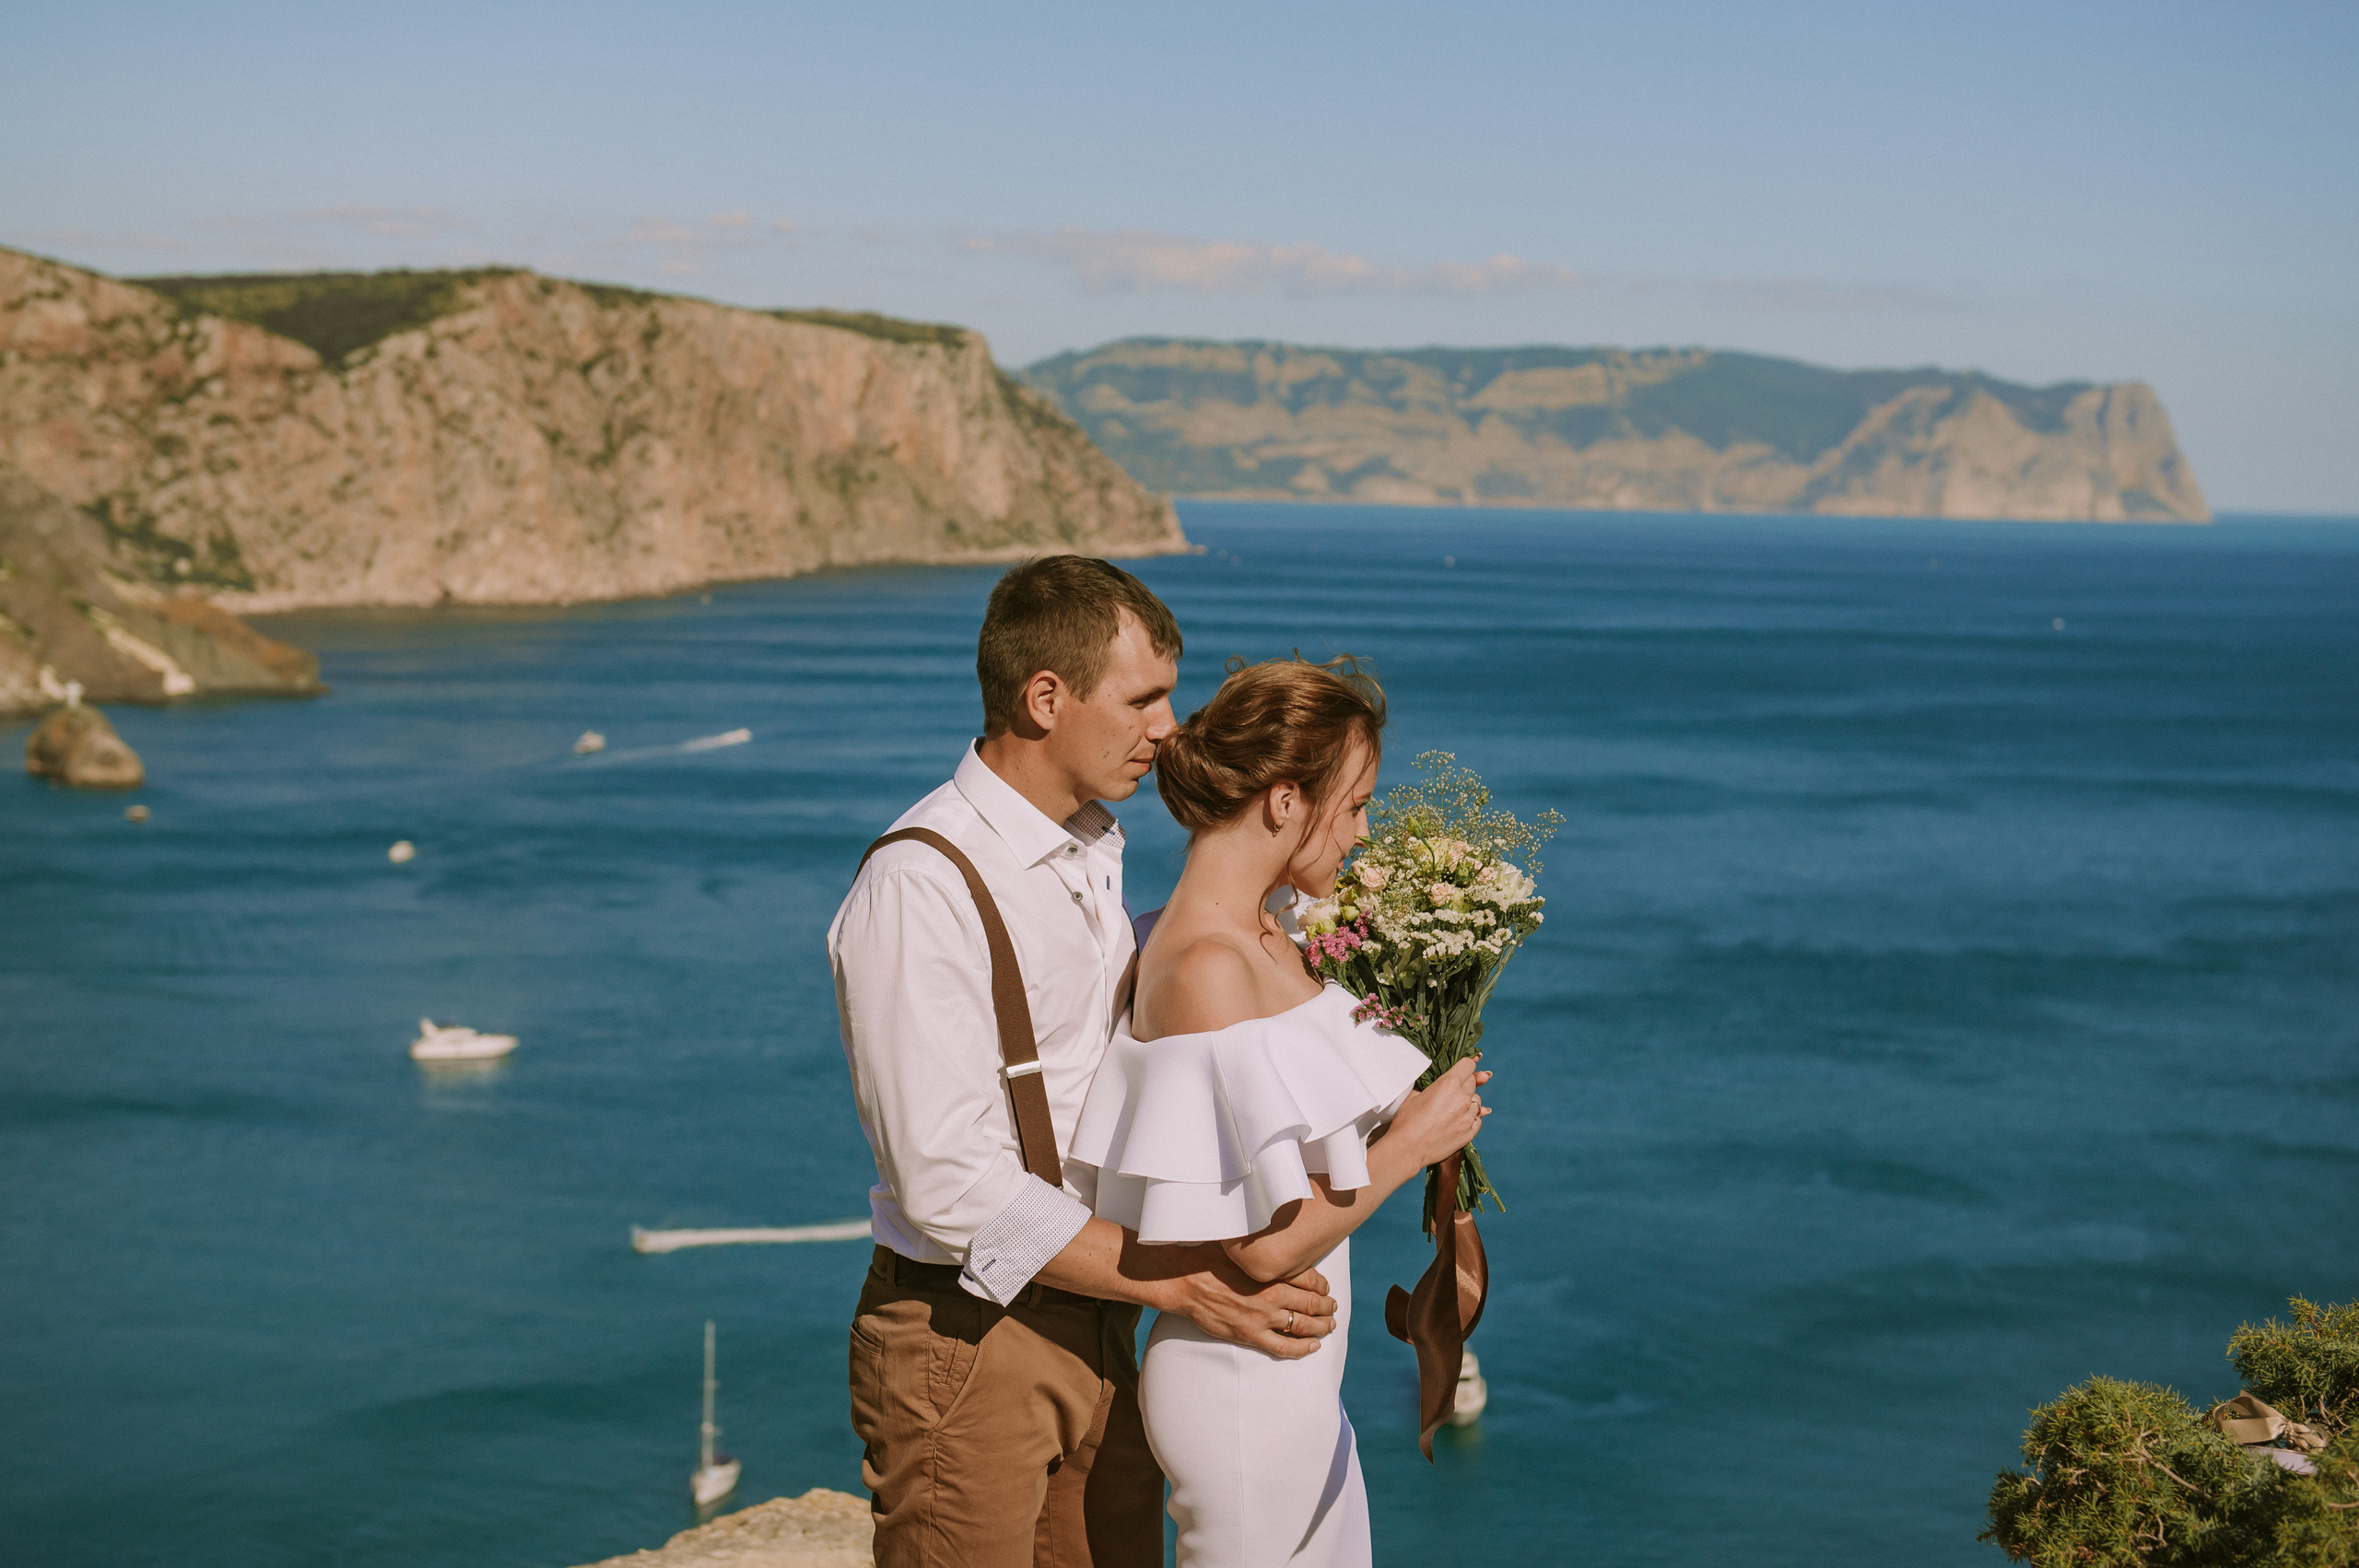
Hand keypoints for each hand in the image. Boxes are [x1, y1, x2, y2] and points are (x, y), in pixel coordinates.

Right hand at [1168, 1254, 1337, 1359]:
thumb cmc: (1208, 1259)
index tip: (1325, 1288)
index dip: (1322, 1286)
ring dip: (1321, 1327)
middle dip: (1326, 1308)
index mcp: (1270, 1271)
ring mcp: (1262, 1317)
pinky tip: (1313, 1346)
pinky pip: (1283, 1346)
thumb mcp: (1239, 1246)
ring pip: (1303, 1326)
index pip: (1310, 1279)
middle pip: (1311, 1303)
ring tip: (1328, 1327)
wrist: (1185, 1281)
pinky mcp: (1250, 1334)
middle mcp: (1272, 1294)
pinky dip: (1302, 1348)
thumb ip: (1260, 1249)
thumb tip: (1270, 1234)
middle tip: (1333, 1309)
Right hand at [1386, 1057, 1490, 1169]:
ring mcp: (1468, 1116)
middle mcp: (1462, 1097)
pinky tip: (1457, 1120)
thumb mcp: (1416, 1094)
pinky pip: (1477, 1119)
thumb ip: (1435, 1082)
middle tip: (1450, 1091)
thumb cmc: (1407, 1119)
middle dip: (1464, 1083)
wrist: (1408, 1148)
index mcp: (1448, 1083)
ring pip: (1477, 1101)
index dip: (1464, 1065)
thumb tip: (1445, 1077)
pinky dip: (1470, 1118)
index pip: (1468, 1064)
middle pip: (1473, 1081)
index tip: (1460, 1069)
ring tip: (1452, 1109)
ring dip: (1467, 1101)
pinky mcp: (1469, 1132)